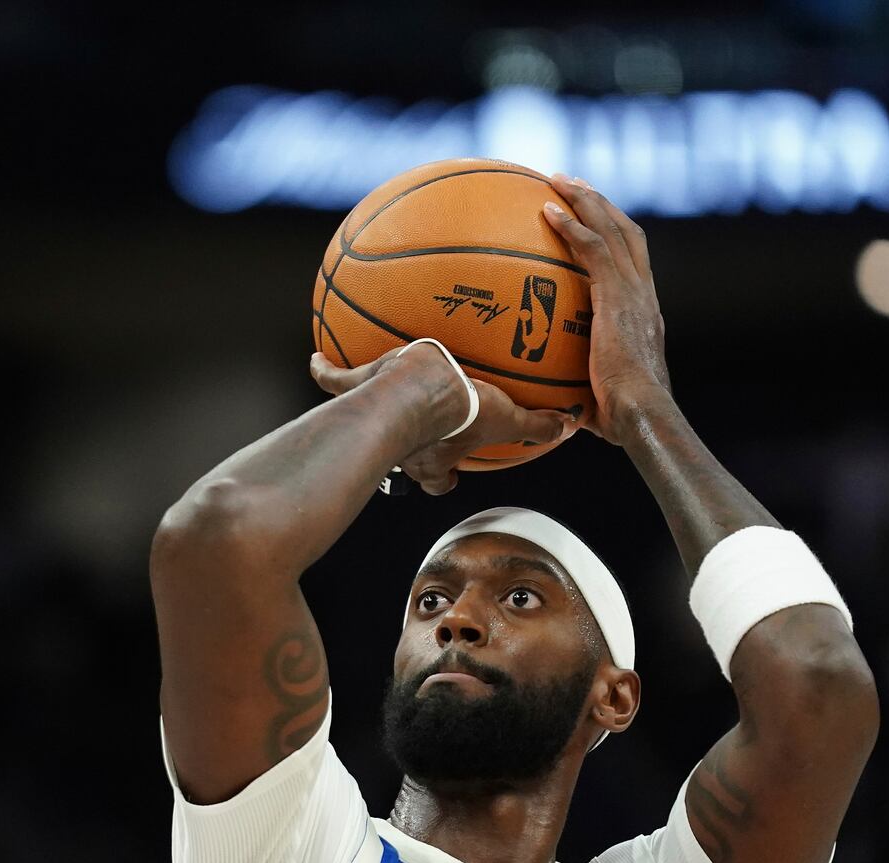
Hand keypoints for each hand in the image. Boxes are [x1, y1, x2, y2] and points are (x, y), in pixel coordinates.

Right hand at [309, 342, 572, 494]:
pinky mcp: (358, 386)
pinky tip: (317, 357)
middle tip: (413, 435)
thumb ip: (536, 425)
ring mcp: (376, 416)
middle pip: (401, 456)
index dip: (444, 478)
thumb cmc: (460, 410)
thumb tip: (570, 427)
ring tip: (358, 389)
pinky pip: (333, 379)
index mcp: (433, 455)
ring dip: (360, 409)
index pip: (438, 478)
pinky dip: (324, 370)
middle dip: (405, 452)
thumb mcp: (508, 418)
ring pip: (368, 420)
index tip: (450, 474)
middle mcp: (400, 444)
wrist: (421, 390)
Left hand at [541, 175, 671, 445]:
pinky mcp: (619, 297)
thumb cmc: (622, 421)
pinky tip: (546, 211)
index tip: (592, 223)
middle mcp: (644, 296)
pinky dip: (572, 225)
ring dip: (586, 200)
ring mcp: (634, 293)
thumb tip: (546, 409)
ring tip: (558, 180)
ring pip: (613, 230)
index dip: (615, 238)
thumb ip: (576, 391)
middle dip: (601, 205)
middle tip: (573, 185)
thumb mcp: (598, 398)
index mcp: (644, 315)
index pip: (633, 264)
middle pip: (627, 233)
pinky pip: (591, 249)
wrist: (643, 416)